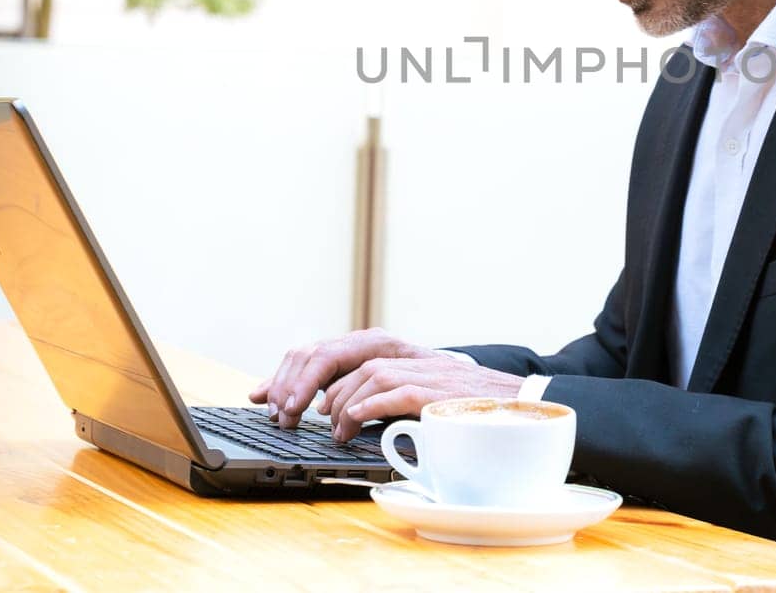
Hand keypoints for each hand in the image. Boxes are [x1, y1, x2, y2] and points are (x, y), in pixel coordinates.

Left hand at [246, 328, 521, 439]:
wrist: (514, 405)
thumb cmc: (458, 404)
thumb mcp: (408, 392)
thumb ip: (372, 393)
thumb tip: (326, 412)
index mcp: (388, 349)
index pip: (326, 349)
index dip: (288, 372)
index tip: (261, 396)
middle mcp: (401, 350)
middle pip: (334, 351)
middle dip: (300, 383)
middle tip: (281, 414)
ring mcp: (420, 367)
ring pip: (362, 370)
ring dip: (335, 401)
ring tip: (326, 427)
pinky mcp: (437, 389)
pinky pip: (393, 389)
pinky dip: (366, 405)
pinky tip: (348, 424)